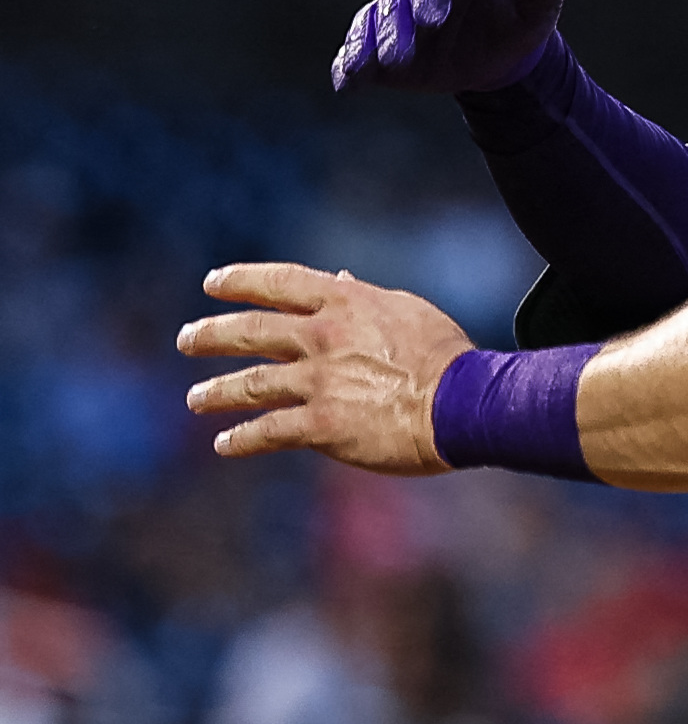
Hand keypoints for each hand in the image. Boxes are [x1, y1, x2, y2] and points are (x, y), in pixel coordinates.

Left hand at [177, 263, 471, 471]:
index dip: (242, 280)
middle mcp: (323, 337)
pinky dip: (243, 438)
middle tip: (187, 338)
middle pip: (252, 331)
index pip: (281, 282)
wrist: (463, 404)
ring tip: (196, 398)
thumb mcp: (408, 311)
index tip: (213, 283)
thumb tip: (340, 280)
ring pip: (252, 384)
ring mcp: (318, 382)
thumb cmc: (446, 356)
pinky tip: (225, 444)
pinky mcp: (320, 425)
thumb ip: (366, 298)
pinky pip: (269, 431)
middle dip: (213, 334)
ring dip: (218, 391)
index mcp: (346, 303)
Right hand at [331, 0, 570, 94]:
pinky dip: (350, 66)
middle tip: (401, 57)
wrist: (501, 45)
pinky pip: (356, 50)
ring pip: (373, 23)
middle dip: (396, 26)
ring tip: (373, 70)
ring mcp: (392, 10)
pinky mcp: (377, 42)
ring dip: (371, 48)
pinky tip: (347, 84)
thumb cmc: (520, 8)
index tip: (433, 20)